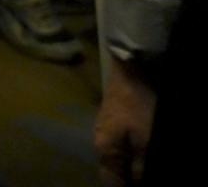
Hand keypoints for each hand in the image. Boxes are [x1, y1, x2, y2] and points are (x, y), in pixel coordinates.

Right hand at [95, 56, 156, 186]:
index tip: (138, 186)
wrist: (131, 71)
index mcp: (105, 152)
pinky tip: (142, 147)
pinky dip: (132, 150)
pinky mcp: (115, 118)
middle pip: (113, 170)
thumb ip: (139, 168)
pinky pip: (121, 143)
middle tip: (142, 176)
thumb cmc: (139, 109)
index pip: (111, 183)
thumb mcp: (145, 143)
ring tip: (143, 166)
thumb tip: (136, 184)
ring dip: (130, 164)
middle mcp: (100, 142)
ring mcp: (106, 128)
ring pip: (117, 156)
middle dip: (127, 177)